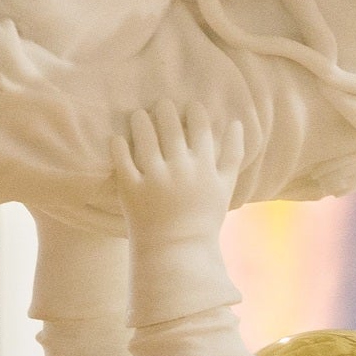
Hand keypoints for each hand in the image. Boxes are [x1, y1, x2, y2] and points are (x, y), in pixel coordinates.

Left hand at [109, 104, 246, 231]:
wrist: (177, 251)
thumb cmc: (203, 218)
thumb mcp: (225, 186)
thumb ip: (232, 154)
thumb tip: (237, 123)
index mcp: (204, 167)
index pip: (201, 128)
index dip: (195, 112)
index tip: (190, 105)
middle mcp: (180, 169)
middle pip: (171, 128)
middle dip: (165, 111)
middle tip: (160, 103)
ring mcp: (155, 179)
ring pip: (146, 139)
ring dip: (141, 121)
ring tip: (138, 115)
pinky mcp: (131, 190)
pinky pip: (122, 161)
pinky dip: (119, 146)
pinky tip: (117, 138)